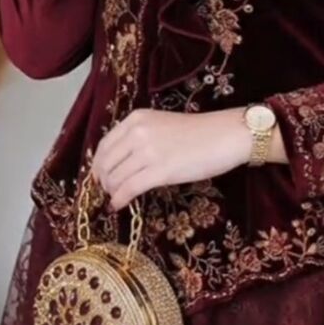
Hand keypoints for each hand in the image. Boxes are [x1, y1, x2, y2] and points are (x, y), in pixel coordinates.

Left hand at [90, 107, 252, 210]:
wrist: (225, 135)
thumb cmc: (198, 132)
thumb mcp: (162, 126)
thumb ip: (140, 137)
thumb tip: (120, 161)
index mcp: (136, 119)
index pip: (104, 144)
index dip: (98, 164)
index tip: (99, 176)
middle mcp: (137, 132)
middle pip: (106, 162)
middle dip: (103, 180)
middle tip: (107, 191)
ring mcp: (148, 151)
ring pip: (115, 177)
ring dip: (112, 191)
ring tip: (116, 198)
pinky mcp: (160, 171)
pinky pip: (129, 188)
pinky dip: (120, 199)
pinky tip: (119, 205)